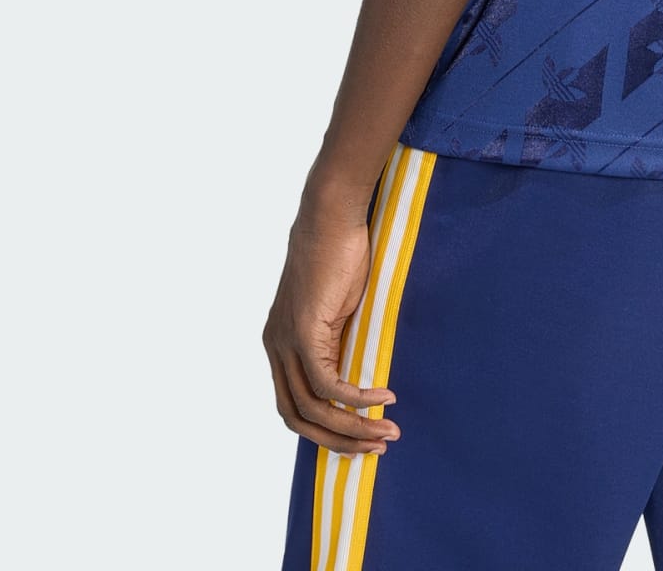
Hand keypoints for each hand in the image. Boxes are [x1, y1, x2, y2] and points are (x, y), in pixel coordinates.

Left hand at [263, 208, 401, 455]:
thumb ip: (337, 341)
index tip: (361, 439)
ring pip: (314, 408)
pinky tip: (383, 399)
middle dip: (339, 440)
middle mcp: (274, 347)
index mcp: (279, 344)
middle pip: (298, 419)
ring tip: (388, 431)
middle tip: (378, 447)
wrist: (331, 215)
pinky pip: (327, 384)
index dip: (325, 430)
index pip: (293, 407)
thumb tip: (358, 372)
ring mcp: (284, 341)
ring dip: (354, 426)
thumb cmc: (341, 254)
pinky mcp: (303, 332)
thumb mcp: (337, 310)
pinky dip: (356, 398)